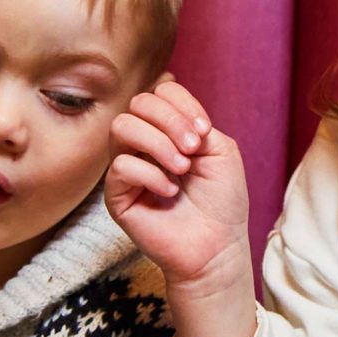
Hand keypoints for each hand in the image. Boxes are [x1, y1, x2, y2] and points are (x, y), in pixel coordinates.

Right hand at [107, 77, 260, 336]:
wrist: (217, 244)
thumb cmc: (221, 199)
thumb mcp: (220, 148)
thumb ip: (194, 119)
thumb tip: (164, 104)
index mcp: (167, 129)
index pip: (159, 92)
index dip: (181, 105)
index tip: (204, 132)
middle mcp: (144, 143)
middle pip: (139, 103)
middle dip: (171, 120)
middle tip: (194, 149)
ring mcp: (127, 167)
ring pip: (122, 127)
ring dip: (159, 144)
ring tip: (182, 169)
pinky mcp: (116, 195)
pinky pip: (121, 166)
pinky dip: (151, 175)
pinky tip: (169, 192)